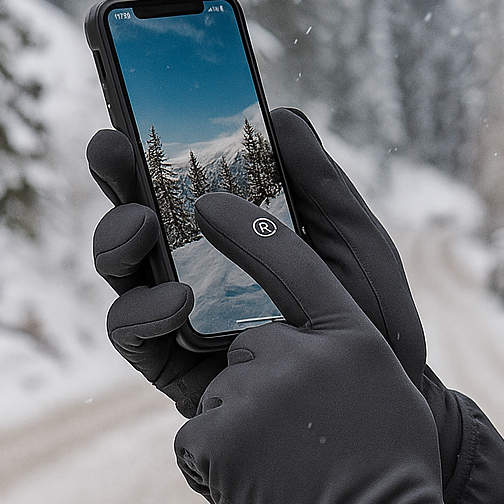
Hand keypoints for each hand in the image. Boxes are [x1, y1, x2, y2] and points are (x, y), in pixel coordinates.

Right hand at [88, 111, 461, 476]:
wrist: (392, 390)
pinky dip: (142, 313)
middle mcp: (202, 271)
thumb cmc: (374, 310)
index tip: (128, 115)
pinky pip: (136, 338)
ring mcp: (188, 319)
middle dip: (116, 184)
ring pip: (125, 275)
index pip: (181, 188)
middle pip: (140, 222)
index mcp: (239, 235)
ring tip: (141, 226)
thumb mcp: (354, 237)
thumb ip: (319, 181)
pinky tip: (177, 298)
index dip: (150, 153)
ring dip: (116, 241)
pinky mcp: (182, 368)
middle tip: (111, 152)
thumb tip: (280, 113)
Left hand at [175, 192, 459, 503]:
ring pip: (222, 392)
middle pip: (250, 342)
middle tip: (297, 426)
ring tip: (292, 471)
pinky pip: (201, 434)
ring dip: (242, 427)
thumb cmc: (391, 472)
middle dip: (259, 378)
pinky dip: (221, 462)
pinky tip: (265, 490)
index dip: (248, 228)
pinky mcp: (212, 439)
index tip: (209, 203)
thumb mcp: (380, 390)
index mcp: (350, 335)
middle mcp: (300, 354)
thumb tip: (280, 335)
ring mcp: (252, 395)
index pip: (292, 261)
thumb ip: (334, 348)